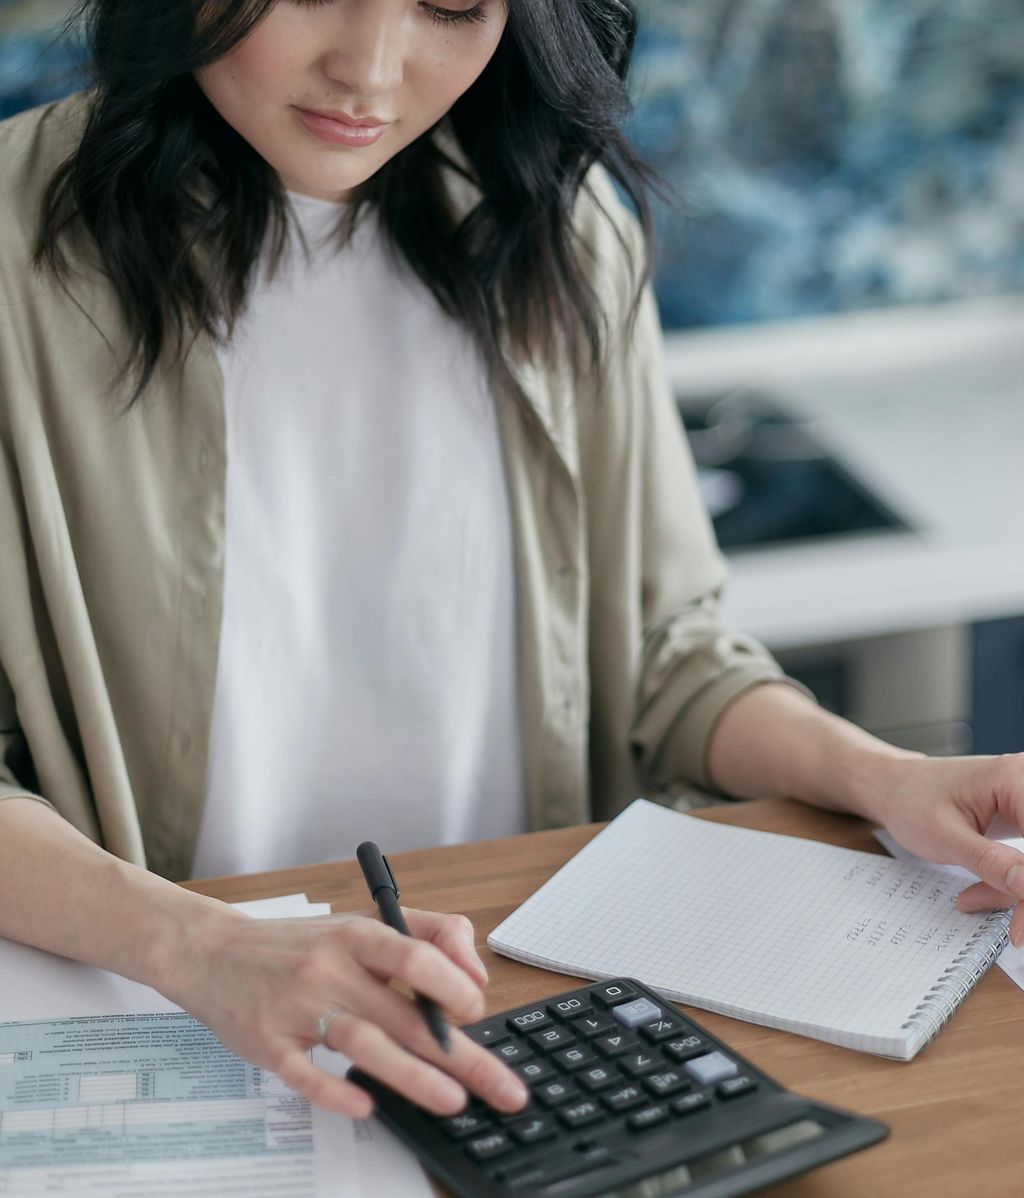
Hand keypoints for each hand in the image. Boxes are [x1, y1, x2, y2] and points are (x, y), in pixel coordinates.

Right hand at [163, 906, 529, 1118]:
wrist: (214, 952)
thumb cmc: (301, 944)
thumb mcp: (362, 923)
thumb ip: (427, 936)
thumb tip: (475, 979)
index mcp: (357, 935)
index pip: (414, 955)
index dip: (453, 984)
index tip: (478, 1012)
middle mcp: (330, 968)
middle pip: (403, 1014)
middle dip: (460, 1054)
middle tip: (501, 1087)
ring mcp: (297, 1007)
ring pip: (362, 1044)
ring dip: (412, 1076)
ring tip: (453, 1102)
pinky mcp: (268, 1044)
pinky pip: (304, 1074)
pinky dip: (335, 1092)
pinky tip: (366, 1108)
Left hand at [867, 753, 1023, 944]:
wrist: (894, 788)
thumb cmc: (911, 802)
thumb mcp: (946, 838)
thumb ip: (991, 863)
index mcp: (1013, 779)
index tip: (1021, 927)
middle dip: (1023, 893)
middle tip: (1012, 928)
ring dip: (1015, 892)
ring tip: (972, 899)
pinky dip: (1011, 882)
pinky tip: (980, 891)